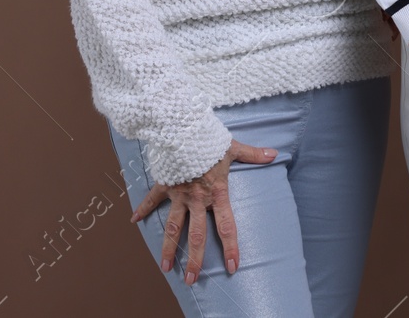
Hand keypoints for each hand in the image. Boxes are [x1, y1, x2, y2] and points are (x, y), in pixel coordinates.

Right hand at [130, 140, 276, 283]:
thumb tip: (275, 154)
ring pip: (172, 227)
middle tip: (190, 279)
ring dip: (168, 248)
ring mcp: (179, 194)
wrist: (184, 129)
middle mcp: (197, 199)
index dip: (230, 247)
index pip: (226, 225)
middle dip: (194, 259)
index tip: (231, 266)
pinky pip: (152, 200)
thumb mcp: (233, 148)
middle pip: (196, 235)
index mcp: (216, 193)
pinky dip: (142, 209)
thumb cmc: (210, 139)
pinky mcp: (165, 185)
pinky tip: (133, 221)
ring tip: (165, 268)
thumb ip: (253, 154)